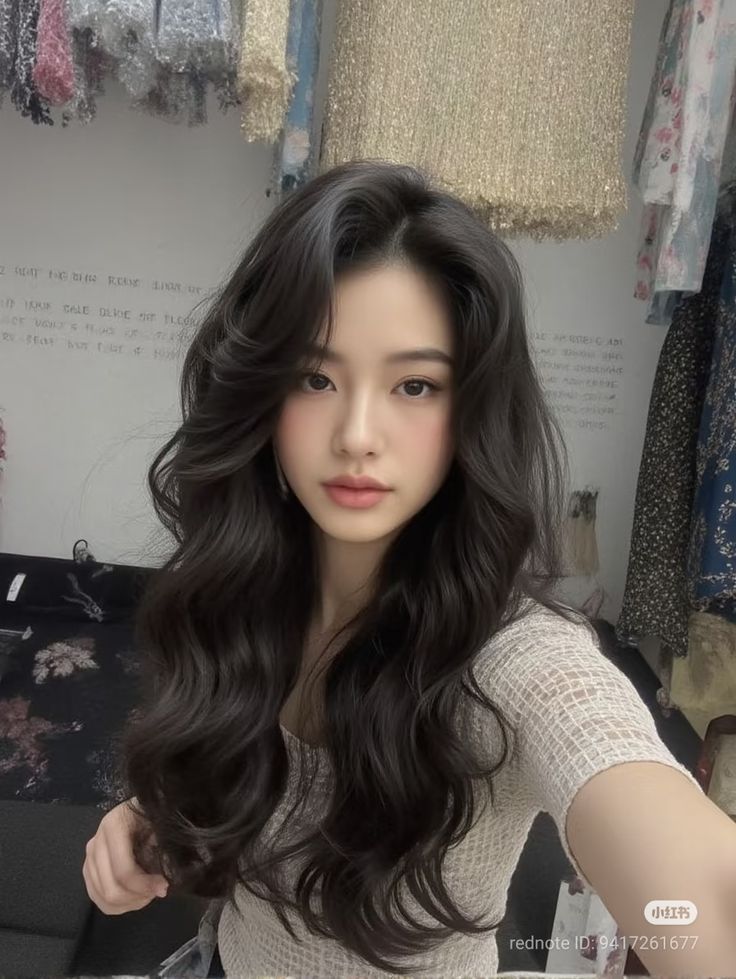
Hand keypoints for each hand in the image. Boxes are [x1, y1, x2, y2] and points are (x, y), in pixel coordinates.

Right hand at [82, 797, 169, 914]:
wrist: (141, 808)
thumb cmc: (153, 814)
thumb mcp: (161, 825)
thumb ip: (163, 850)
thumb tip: (163, 883)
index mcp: (113, 827)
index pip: (123, 871)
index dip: (145, 886)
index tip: (164, 887)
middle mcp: (96, 842)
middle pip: (110, 889)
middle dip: (137, 897)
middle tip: (158, 890)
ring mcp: (89, 857)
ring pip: (102, 897)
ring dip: (129, 902)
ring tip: (149, 891)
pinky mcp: (88, 868)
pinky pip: (97, 898)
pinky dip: (118, 904)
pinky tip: (136, 895)